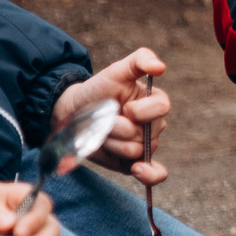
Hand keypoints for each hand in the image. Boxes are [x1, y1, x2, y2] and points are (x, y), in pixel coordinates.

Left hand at [54, 48, 168, 185]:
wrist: (74, 113)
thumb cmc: (98, 90)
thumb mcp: (117, 71)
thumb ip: (140, 60)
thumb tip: (160, 67)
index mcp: (156, 103)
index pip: (161, 108)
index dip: (139, 110)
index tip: (123, 106)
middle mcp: (154, 126)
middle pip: (145, 133)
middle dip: (119, 127)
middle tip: (106, 119)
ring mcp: (144, 146)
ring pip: (135, 150)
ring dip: (112, 142)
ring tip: (102, 133)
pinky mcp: (132, 164)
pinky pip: (153, 174)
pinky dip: (149, 174)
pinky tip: (137, 169)